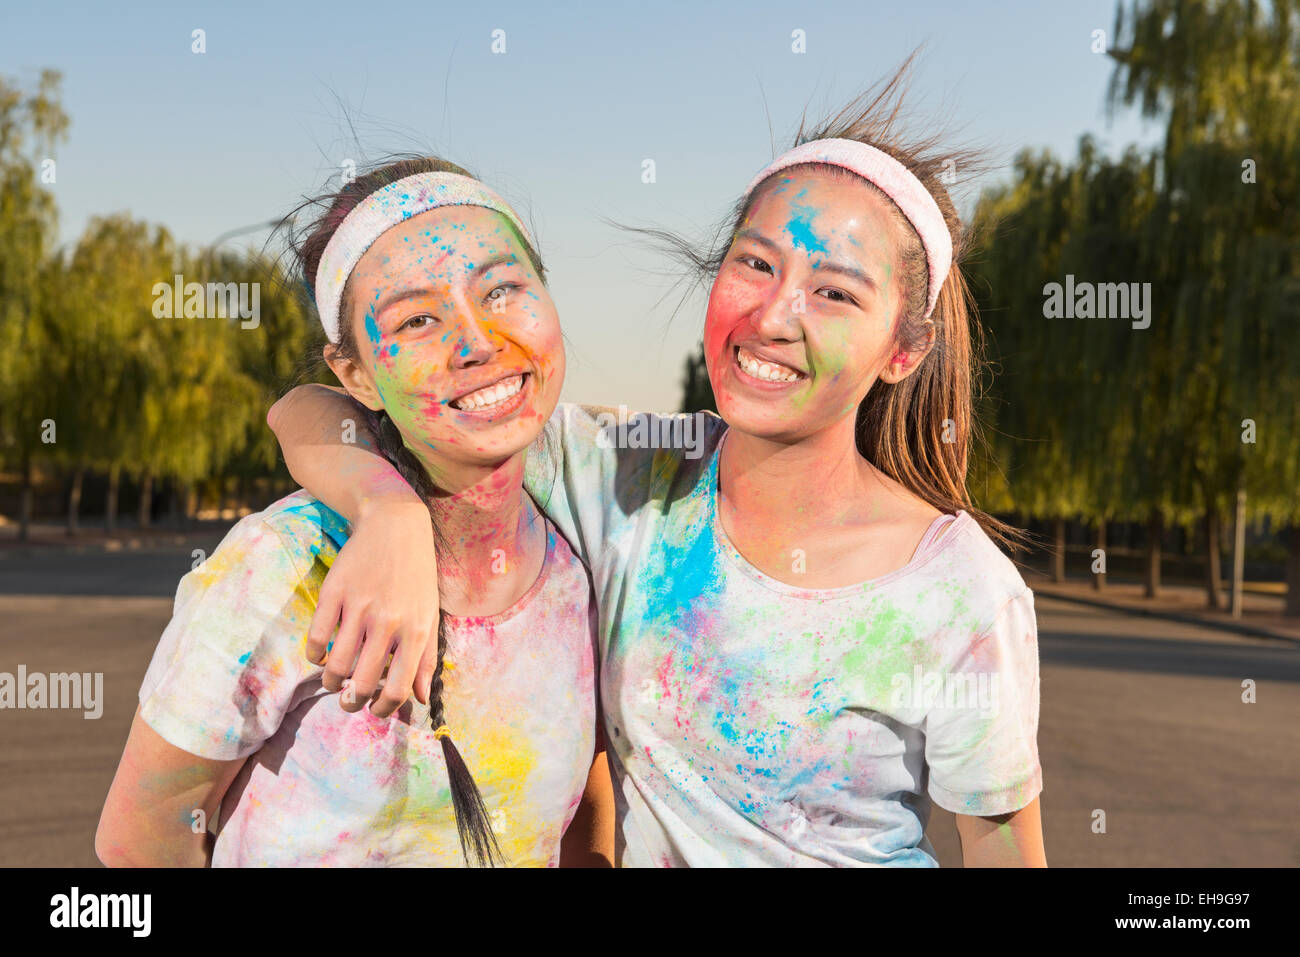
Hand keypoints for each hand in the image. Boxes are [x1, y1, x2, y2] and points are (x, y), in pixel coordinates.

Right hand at [306, 498, 440, 716]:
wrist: (395, 524)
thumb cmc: (417, 576)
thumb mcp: (430, 615)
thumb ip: (426, 660)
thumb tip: (418, 700)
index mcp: (416, 630)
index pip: (398, 689)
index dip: (383, 709)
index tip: (374, 709)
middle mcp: (388, 621)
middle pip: (361, 684)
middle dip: (352, 702)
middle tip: (350, 700)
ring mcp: (358, 606)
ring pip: (335, 666)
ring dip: (331, 682)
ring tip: (335, 680)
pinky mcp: (333, 592)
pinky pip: (316, 640)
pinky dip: (315, 656)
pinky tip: (322, 654)